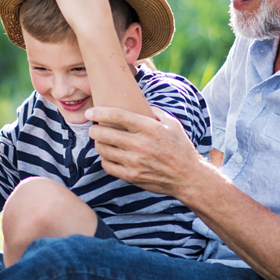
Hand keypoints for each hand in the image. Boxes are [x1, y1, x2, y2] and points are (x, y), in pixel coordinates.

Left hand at [87, 105, 205, 198]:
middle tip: (94, 128)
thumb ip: (153, 111)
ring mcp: (135, 162)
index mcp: (150, 128)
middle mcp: (141, 145)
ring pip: (103, 150)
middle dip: (94, 129)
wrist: (188, 176)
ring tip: (101, 140)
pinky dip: (105, 159)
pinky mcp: (132, 176)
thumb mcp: (172, 123)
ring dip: (98, 144)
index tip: (90, 112)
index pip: (118, 116)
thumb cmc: (180, 147)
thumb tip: (135, 102)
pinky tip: (109, 155)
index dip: (100, 113)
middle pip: (105, 134)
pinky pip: (108, 166)